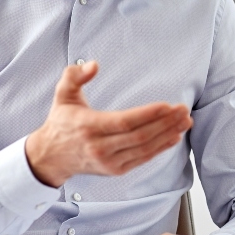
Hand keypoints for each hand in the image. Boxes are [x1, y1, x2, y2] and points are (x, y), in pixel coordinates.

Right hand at [25, 62, 192, 186]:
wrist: (50, 157)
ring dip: (168, 134)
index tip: (168, 105)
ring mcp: (109, 161)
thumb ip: (75, 75)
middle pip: (139, 136)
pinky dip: (161, 148)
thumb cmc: (61, 123)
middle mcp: (99, 147)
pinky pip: (143, 158)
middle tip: (183, 110)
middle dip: (165, 122)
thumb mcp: (62, 95)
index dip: (148, 114)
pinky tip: (174, 137)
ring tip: (184, 121)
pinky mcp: (116, 170)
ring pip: (144, 148)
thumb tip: (93, 64)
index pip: (124, 121)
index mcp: (88, 126)